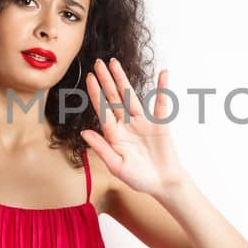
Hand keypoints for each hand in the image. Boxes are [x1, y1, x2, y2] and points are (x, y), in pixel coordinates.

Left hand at [81, 58, 190, 197]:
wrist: (163, 184)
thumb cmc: (138, 178)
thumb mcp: (116, 166)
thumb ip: (102, 149)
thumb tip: (84, 132)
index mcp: (114, 134)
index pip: (102, 110)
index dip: (96, 94)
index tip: (89, 78)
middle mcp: (126, 124)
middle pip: (114, 98)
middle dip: (106, 80)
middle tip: (98, 63)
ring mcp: (143, 122)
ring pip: (131, 97)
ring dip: (123, 80)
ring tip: (115, 63)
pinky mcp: (160, 123)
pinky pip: (161, 103)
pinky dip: (162, 89)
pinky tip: (163, 75)